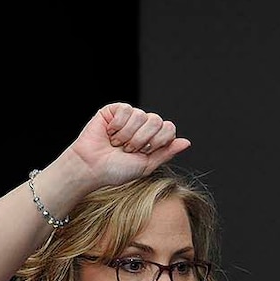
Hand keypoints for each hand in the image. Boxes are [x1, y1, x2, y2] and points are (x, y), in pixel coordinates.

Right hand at [67, 102, 192, 187]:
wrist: (92, 167)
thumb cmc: (116, 170)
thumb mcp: (146, 165)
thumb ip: (166, 153)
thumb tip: (187, 142)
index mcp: (153, 138)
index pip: (169, 128)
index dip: (158, 140)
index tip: (144, 152)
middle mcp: (142, 125)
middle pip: (156, 120)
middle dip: (142, 139)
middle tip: (128, 149)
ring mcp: (129, 116)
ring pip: (141, 115)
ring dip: (127, 135)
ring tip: (116, 143)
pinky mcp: (114, 110)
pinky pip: (126, 110)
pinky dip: (117, 125)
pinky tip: (109, 133)